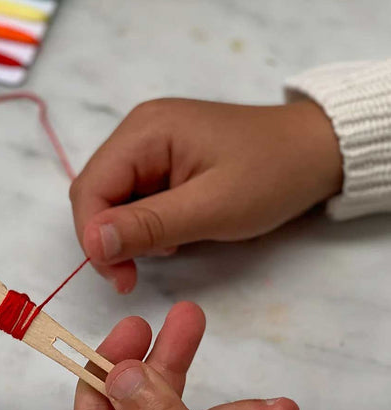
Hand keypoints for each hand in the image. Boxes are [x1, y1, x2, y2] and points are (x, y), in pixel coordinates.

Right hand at [70, 98, 342, 291]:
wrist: (319, 150)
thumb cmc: (272, 175)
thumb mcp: (212, 208)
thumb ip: (148, 225)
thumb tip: (93, 242)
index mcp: (144, 131)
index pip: (90, 187)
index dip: (93, 237)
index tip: (120, 278)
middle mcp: (138, 131)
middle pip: (95, 192)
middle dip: (108, 238)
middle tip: (133, 275)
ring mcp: (149, 143)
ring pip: (112, 198)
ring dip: (127, 233)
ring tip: (168, 247)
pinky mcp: (162, 159)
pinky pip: (134, 196)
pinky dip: (144, 224)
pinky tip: (172, 234)